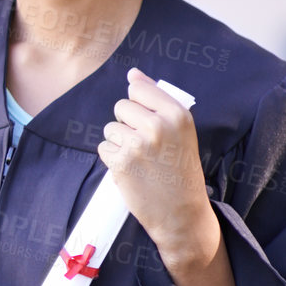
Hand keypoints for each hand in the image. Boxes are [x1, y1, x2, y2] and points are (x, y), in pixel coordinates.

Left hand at [100, 67, 217, 269]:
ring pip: (110, 128)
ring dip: (119, 142)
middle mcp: (158, 126)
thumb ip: (156, 100)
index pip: (139, 88)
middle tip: (145, 145)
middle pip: (121, 106)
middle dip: (127, 123)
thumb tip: (132, 73)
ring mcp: (137, 144)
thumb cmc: (180, 170)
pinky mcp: (121, 162)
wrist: (181, 212)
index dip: (138, 103)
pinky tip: (131, 170)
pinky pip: (103, 148)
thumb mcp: (180, 131)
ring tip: (139, 159)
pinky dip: (112, 159)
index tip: (147, 120)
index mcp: (177, 115)